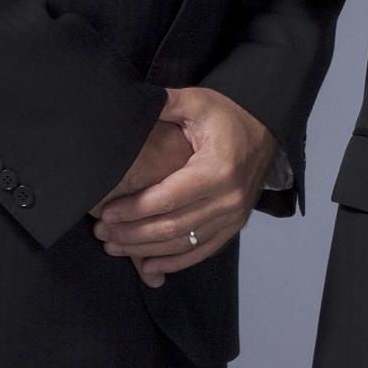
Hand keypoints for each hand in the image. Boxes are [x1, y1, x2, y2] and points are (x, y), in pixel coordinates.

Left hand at [91, 87, 278, 286]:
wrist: (265, 129)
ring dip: (146, 250)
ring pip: (183, 243)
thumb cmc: (228, 115)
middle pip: (172, 226)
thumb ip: (164, 103)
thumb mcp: (197, 101)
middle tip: (102, 232)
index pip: (168, 199)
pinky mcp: (234, 225)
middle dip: (132, 233)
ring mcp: (234, 215)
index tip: (106, 212)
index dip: (134, 210)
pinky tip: (148, 267)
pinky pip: (201, 251)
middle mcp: (229, 198)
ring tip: (114, 246)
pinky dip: (174, 262)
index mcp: (218, 169)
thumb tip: (129, 105)